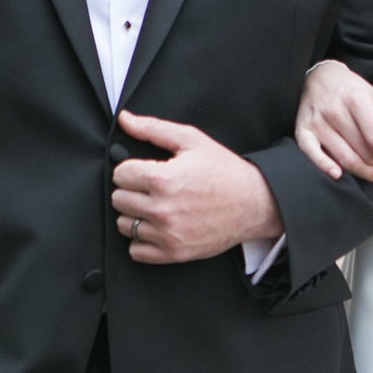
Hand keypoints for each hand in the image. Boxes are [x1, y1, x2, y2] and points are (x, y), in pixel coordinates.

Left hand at [111, 111, 282, 263]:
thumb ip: (153, 128)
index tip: (146, 170)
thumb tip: (125, 120)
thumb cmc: (225, 172)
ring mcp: (167, 234)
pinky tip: (157, 226)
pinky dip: (143, 239)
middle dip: (132, 190)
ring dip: (135, 214)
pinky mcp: (173, 253)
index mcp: (163, 179)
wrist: (255, 203)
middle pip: (118, 199)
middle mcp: (162, 209)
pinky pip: (136, 251)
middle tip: (152, 187)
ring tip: (156, 205)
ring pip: (124, 225)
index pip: (120, 174)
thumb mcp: (192, 141)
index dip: (132, 168)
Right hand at [295, 59, 372, 184]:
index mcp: (357, 100)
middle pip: (363, 151)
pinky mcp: (303, 130)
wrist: (316, 75)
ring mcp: (318, 122)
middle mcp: (336, 111)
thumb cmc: (351, 90)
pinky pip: (312, 153)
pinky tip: (338, 175)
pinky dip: (324, 166)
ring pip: (344, 157)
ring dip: (363, 172)